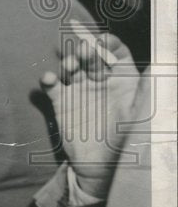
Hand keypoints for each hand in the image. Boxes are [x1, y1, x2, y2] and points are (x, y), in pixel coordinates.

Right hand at [40, 26, 141, 198]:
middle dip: (88, 52)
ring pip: (72, 68)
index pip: (117, 55)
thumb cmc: (125, 141)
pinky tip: (50, 79)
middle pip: (92, 58)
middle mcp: (100, 82)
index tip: (104, 41)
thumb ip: (147, 91)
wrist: (100, 166)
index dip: (111, 45)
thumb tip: (158, 66)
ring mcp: (79, 90)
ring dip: (69, 63)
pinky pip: (52, 87)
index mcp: (122, 82)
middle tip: (85, 50)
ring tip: (70, 66)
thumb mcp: (141, 114)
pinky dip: (48, 80)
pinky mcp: (61, 102)